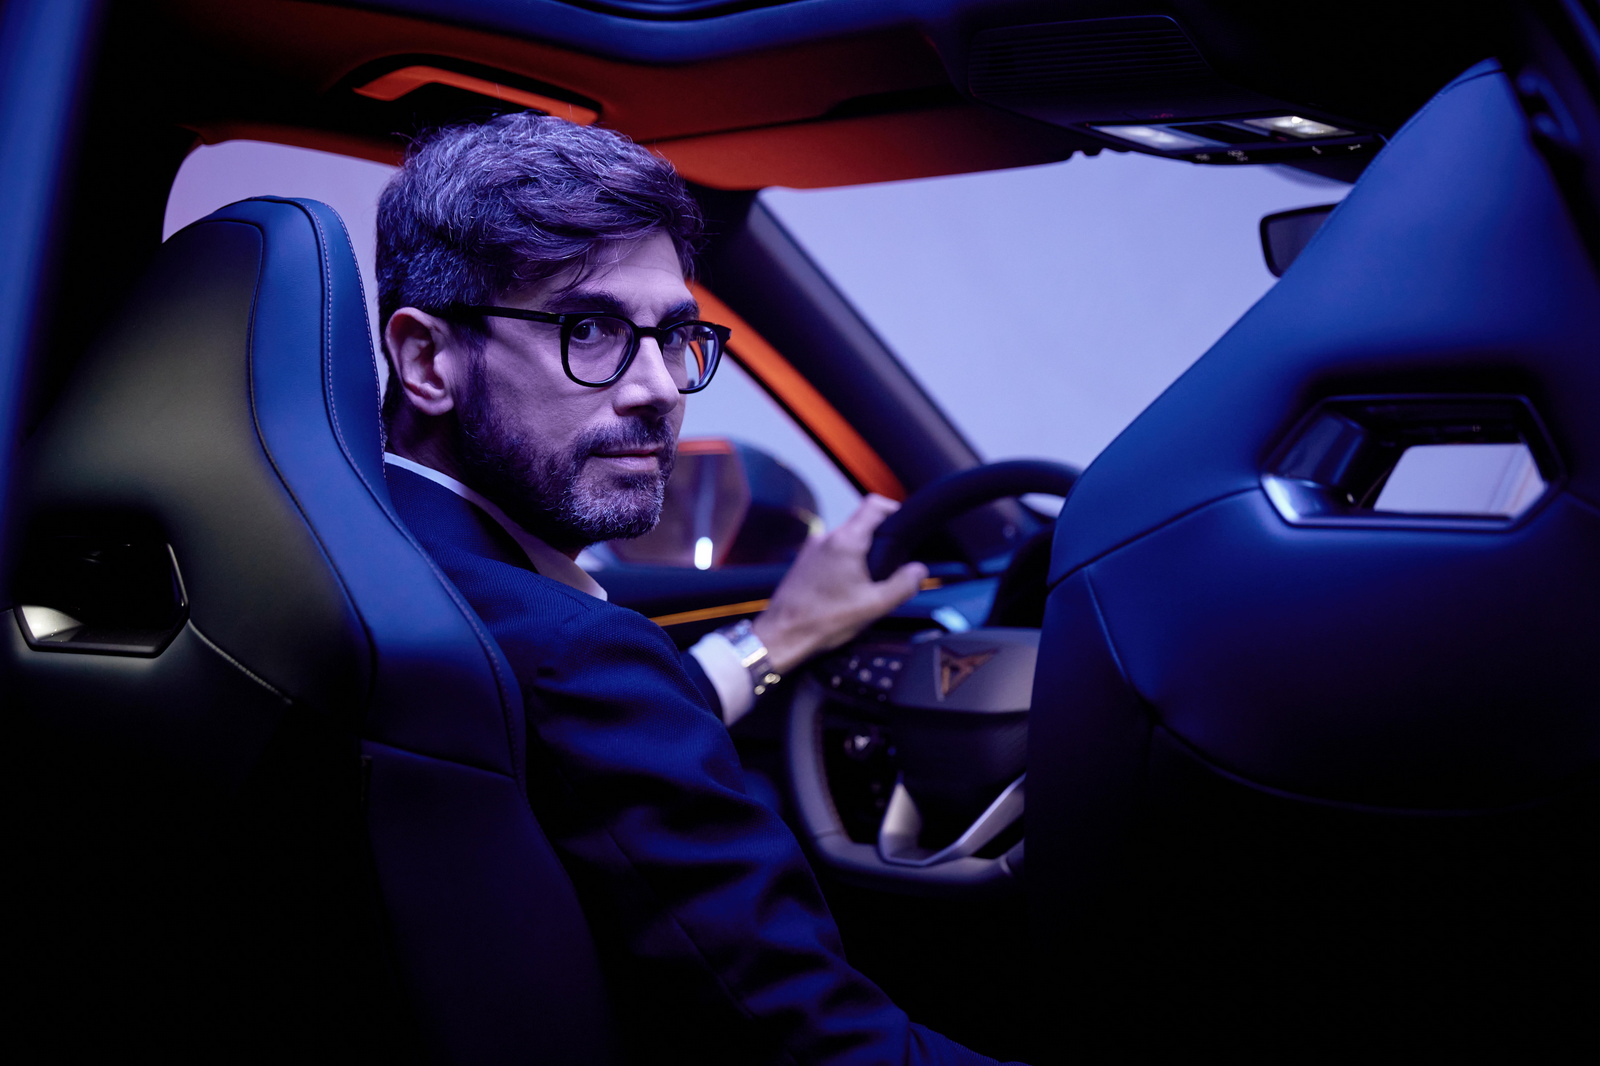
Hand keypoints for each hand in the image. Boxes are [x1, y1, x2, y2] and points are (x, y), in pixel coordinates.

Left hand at [752, 494, 927, 675]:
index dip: (893, 509)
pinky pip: (831, 553)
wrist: (783, 635)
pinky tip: (846, 589)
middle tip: (891, 565)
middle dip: (879, 540)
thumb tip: (919, 570)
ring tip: (868, 582)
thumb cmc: (825, 620)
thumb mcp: (874, 606)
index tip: (903, 525)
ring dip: (860, 555)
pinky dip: (843, 563)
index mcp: (846, 540)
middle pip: (861, 524)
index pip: (874, 504)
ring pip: (845, 540)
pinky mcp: (803, 561)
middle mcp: (826, 537)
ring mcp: (811, 548)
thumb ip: (903, 585)